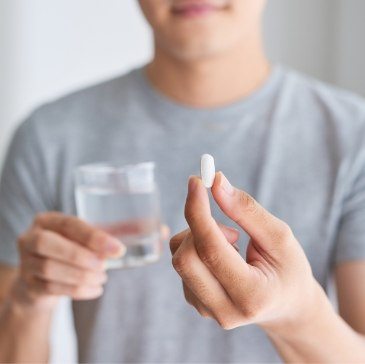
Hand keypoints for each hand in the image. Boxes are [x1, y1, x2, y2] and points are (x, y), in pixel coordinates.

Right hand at [12, 212, 125, 310]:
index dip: (93, 237)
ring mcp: (26, 262)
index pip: (69, 224)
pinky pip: (50, 288)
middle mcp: (30, 237)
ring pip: (49, 269)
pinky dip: (77, 291)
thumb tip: (157, 229)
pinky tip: (96, 290)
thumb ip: (118, 232)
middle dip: (80, 256)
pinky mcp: (28, 285)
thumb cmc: (72, 251)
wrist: (42, 280)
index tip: (118, 249)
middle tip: (105, 266)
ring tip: (102, 278)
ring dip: (81, 276)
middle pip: (48, 244)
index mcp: (48, 220)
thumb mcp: (88, 238)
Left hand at [170, 173, 324, 331]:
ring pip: (179, 258)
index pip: (211, 250)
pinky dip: (197, 248)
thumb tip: (216, 182)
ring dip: (200, 237)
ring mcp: (206, 310)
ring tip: (233, 245)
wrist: (286, 306)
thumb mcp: (280, 237)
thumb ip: (247, 210)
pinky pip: (181, 264)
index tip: (195, 181)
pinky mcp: (195, 302)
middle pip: (185, 258)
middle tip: (230, 226)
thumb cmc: (288, 269)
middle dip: (199, 227)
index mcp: (252, 295)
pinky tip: (222, 257)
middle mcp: (224, 310)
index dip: (198, 212)